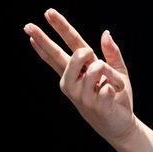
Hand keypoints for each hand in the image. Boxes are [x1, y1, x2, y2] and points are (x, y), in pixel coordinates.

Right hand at [24, 8, 135, 142]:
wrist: (121, 125)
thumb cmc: (116, 96)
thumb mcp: (117, 70)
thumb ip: (111, 52)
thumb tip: (105, 32)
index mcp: (76, 72)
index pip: (59, 51)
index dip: (46, 38)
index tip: (30, 26)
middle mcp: (73, 82)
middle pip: (69, 56)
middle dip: (69, 48)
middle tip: (89, 54)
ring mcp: (81, 94)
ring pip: (95, 67)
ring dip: (109, 72)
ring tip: (111, 83)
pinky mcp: (94, 104)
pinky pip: (109, 83)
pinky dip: (117, 85)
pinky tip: (113, 95)